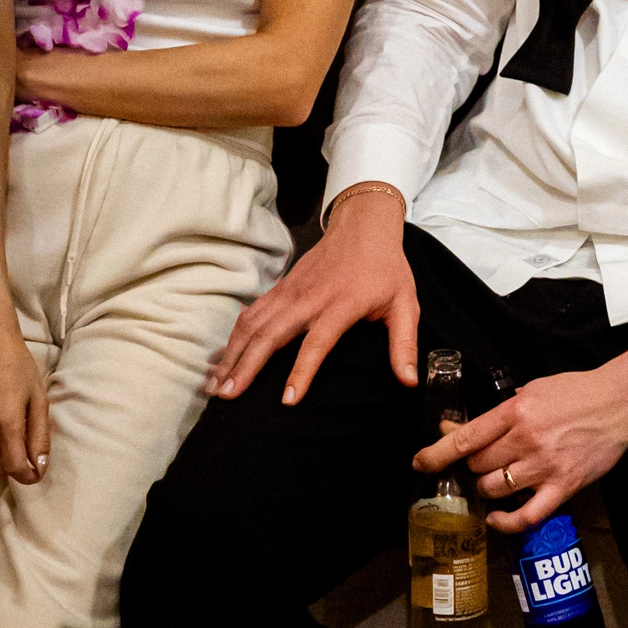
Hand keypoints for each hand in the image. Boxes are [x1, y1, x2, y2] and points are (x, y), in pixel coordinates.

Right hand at [0, 319, 50, 483]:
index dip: (28, 476)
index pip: (14, 467)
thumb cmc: (17, 364)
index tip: (35, 472)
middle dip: (11, 470)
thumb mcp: (38, 396)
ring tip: (3, 452)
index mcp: (6, 420)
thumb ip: (40, 435)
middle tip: (20, 457)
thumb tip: (40, 468)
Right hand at [205, 190, 417, 404]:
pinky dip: (234, 336)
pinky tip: (222, 358)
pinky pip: (251, 312)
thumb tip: (410, 381)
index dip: (301, 372)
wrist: (363, 226)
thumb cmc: (386, 269)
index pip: (316, 343)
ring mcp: (290, 291)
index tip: (287, 401)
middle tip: (228, 397)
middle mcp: (309, 298)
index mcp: (340, 305)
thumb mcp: (404, 304)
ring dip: (233, 353)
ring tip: (216, 385)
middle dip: (246, 366)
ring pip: (253, 323)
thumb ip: (404, 344)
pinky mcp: (281, 287)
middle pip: (271, 334)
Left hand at [413, 343, 627, 532]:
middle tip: (478, 463)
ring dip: (486, 488)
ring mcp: (546, 466)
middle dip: (471, 466)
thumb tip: (456, 427)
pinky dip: (506, 522)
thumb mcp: (531, 390)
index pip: (466, 437)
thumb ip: (497, 413)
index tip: (419, 462)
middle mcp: (527, 439)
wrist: (618, 402)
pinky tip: (496, 518)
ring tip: (492, 481)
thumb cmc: (573, 392)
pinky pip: (527, 515)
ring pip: (495, 489)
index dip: (437, 453)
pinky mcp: (564, 486)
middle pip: (478, 465)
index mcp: (516, 410)